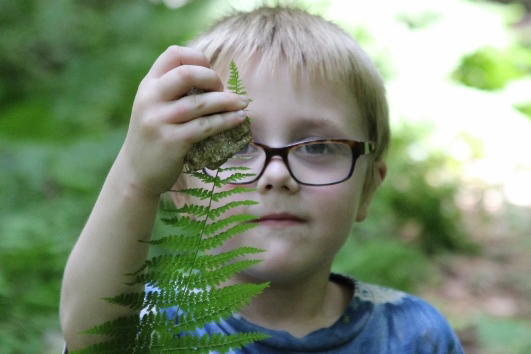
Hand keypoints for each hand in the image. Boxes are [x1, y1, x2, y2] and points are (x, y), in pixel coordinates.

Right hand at [115, 46, 248, 196]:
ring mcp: (159, 121)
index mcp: (148, 85)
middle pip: (187, 73)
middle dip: (212, 78)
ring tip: (243, 103)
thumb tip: (215, 79)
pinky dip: (226, 121)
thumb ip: (173, 91)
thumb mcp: (154, 107)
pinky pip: (205, 127)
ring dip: (227, 101)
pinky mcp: (172, 141)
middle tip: (224, 91)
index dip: (197, 58)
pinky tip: (238, 119)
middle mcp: (150, 99)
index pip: (173, 54)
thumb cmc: (154, 137)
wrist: (136, 173)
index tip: (210, 72)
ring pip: (201, 103)